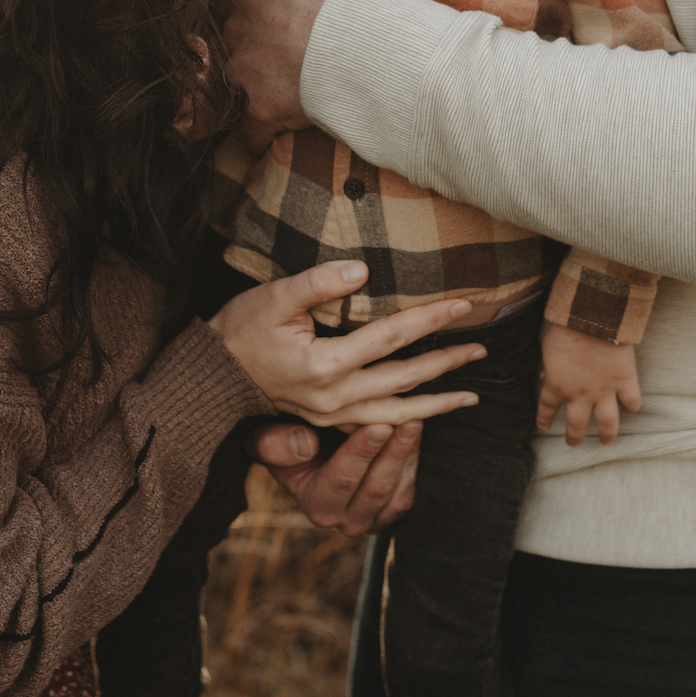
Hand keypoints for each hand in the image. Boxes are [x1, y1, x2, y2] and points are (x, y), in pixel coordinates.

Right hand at [211, 260, 484, 427]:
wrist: (213, 375)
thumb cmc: (242, 329)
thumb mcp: (274, 297)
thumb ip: (318, 283)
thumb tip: (362, 270)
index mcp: (325, 365)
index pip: (391, 337)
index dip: (429, 318)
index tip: (462, 304)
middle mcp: (334, 397)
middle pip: (404, 378)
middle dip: (447, 362)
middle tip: (481, 348)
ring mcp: (332, 416)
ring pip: (398, 413)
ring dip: (437, 403)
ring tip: (471, 396)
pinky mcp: (328, 423)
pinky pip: (378, 426)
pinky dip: (409, 423)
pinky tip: (428, 416)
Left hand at [225, 0, 360, 151]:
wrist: (360, 41)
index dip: (265, 6)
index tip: (285, 15)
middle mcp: (237, 33)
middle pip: (238, 40)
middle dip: (257, 45)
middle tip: (290, 52)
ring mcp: (245, 74)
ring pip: (238, 82)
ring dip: (254, 86)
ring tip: (283, 92)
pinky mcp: (260, 109)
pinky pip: (250, 131)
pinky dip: (256, 136)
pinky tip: (266, 139)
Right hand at [253, 418, 421, 536]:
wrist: (309, 454)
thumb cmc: (287, 442)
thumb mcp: (267, 440)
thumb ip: (274, 444)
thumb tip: (306, 446)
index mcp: (316, 505)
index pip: (340, 480)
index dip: (361, 452)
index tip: (379, 425)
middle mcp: (344, 520)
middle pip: (375, 488)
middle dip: (393, 452)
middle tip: (408, 419)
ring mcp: (372, 520)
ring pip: (396, 493)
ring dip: (408, 456)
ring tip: (415, 422)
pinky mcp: (392, 512)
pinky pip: (408, 493)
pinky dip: (414, 463)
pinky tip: (415, 434)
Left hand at [536, 322, 642, 445]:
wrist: (593, 319)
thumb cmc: (566, 329)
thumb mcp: (548, 348)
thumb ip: (549, 366)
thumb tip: (545, 375)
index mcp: (558, 385)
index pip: (547, 408)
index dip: (544, 418)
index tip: (543, 426)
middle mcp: (580, 394)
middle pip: (576, 424)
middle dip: (574, 436)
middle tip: (573, 443)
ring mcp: (605, 390)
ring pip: (607, 422)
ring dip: (607, 434)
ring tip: (607, 441)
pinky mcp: (625, 381)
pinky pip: (632, 401)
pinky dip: (633, 405)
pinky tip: (632, 409)